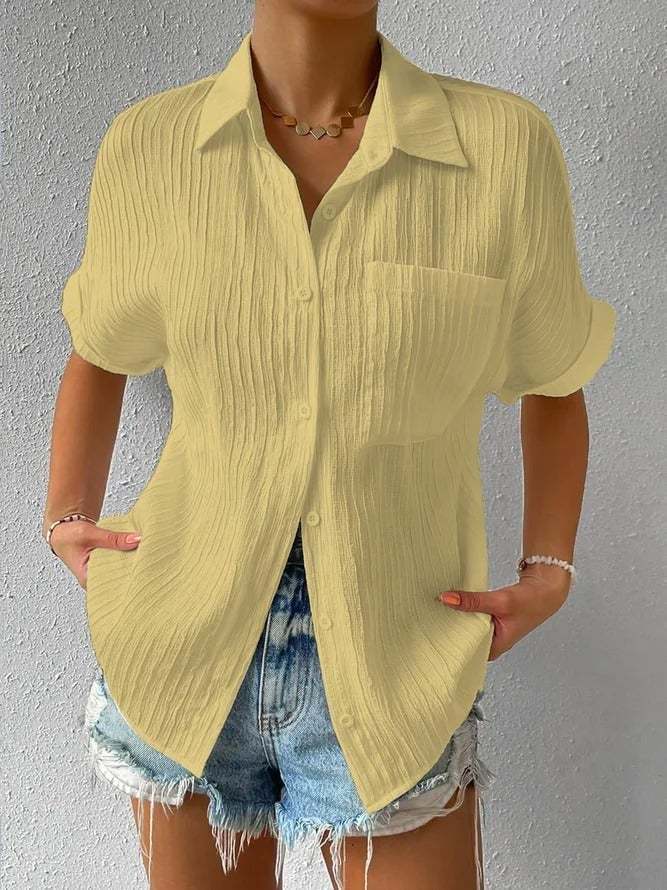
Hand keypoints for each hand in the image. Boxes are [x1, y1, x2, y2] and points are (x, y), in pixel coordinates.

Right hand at [50, 519, 140, 588]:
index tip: (144, 568)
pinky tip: (137, 554)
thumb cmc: (69, 535)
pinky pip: (120, 565)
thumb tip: (137, 539)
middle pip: (119, 579)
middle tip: (149, 561)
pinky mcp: (106, 568)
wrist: (62, 531)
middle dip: (133, 570)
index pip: (113, 584)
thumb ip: (113, 538)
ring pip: (121, 572)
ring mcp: (100, 575)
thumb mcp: (90, 534)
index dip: (129, 576)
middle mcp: (94, 581)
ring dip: (132, 564)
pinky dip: (127, 559)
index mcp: (87, 578)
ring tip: (146, 557)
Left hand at [437, 565, 571, 659]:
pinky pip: (471, 617)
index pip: (465, 653)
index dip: (447, 646)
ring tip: (432, 612)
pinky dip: (463, 610)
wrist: (546, 589)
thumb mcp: (498, 602)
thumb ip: (473, 601)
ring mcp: (491, 631)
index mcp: (494, 648)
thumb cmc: (530, 602)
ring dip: (455, 619)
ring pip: (466, 627)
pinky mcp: (490, 618)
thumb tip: (446, 598)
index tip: (428, 637)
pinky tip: (450, 604)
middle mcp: (491, 642)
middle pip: (463, 640)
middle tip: (424, 622)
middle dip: (447, 631)